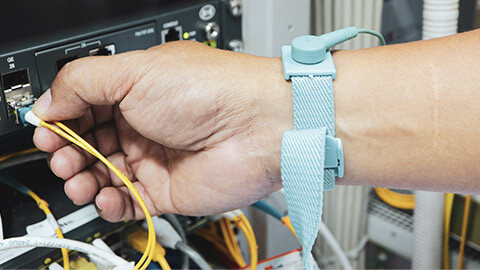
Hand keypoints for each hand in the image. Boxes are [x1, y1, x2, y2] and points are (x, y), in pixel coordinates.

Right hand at [33, 41, 292, 221]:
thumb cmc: (213, 91)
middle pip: (90, 144)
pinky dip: (110, 204)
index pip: (85, 107)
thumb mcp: (134, 70)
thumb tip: (50, 102)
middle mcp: (145, 124)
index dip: (63, 119)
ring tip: (79, 179)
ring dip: (83, 179)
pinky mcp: (168, 190)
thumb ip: (82, 82)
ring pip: (104, 175)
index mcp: (137, 90)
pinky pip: (128, 202)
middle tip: (62, 156)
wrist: (260, 126)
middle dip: (69, 152)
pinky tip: (105, 196)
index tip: (48, 129)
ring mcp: (156, 158)